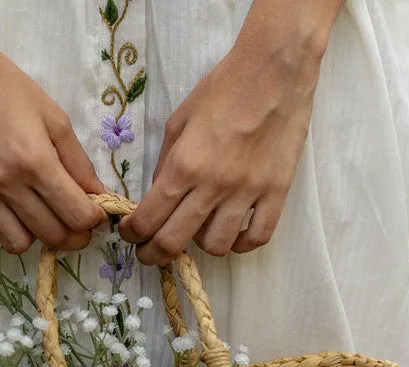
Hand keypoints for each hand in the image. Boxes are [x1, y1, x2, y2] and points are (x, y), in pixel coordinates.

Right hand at [0, 1, 106, 252]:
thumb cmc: (5, 86)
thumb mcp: (54, 118)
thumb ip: (79, 163)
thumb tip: (99, 197)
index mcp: (36, 161)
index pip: (77, 216)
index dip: (93, 221)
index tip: (94, 214)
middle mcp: (5, 182)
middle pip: (52, 236)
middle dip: (71, 233)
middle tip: (71, 219)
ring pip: (17, 244)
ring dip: (33, 236)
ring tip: (34, 216)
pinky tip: (2, 216)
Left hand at [119, 0, 341, 264]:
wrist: (274, 70)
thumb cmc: (223, 89)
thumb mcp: (179, 121)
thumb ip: (166, 164)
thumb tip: (156, 198)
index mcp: (185, 165)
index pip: (149, 218)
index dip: (133, 235)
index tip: (131, 235)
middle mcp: (214, 185)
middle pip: (175, 241)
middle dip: (154, 254)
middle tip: (151, 253)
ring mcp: (248, 192)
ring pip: (217, 246)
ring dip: (201, 246)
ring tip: (198, 233)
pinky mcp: (276, 192)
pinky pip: (258, 237)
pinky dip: (242, 244)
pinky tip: (235, 235)